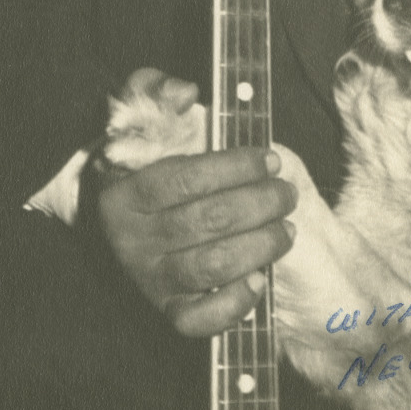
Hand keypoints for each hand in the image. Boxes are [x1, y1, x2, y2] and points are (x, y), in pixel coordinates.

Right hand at [96, 72, 297, 336]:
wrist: (126, 214)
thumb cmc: (147, 157)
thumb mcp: (141, 113)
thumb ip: (154, 89)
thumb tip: (184, 93)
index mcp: (124, 192)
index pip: (184, 180)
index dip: (234, 168)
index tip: (270, 158)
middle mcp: (131, 239)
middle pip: (205, 223)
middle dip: (259, 205)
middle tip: (286, 192)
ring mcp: (147, 278)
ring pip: (210, 268)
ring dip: (259, 247)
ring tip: (287, 228)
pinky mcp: (165, 309)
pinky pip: (197, 320)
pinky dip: (232, 303)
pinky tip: (258, 278)